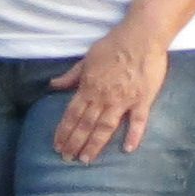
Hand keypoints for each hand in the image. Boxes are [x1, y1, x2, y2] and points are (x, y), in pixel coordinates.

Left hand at [52, 25, 169, 162]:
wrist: (141, 36)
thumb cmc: (114, 44)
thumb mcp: (87, 58)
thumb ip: (71, 75)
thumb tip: (52, 85)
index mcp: (89, 87)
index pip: (72, 114)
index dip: (63, 131)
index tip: (57, 146)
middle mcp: (103, 97)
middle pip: (85, 125)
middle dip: (74, 143)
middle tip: (67, 159)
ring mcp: (123, 100)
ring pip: (105, 128)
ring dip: (94, 145)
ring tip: (86, 159)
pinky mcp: (142, 100)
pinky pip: (137, 121)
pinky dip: (133, 135)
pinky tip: (128, 149)